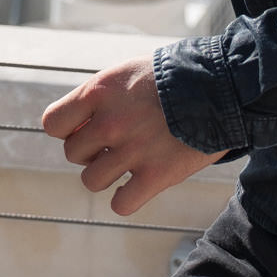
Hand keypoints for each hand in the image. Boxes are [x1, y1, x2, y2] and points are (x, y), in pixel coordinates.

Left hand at [41, 55, 220, 215]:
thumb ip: (101, 96)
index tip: (85, 127)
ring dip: (107, 175)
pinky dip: (126, 200)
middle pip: (73, 154)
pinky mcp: (157, 175)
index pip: (52, 124)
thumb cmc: (175, 77)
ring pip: (91, 182)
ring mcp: (133, 150)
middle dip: (90, 152)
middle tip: (116, 143)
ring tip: (127, 163)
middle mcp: (110, 122)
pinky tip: (138, 186)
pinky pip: (121, 204)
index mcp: (99, 92)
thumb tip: (78, 122)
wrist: (223, 87)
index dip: (67, 129)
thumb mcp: (129, 72)